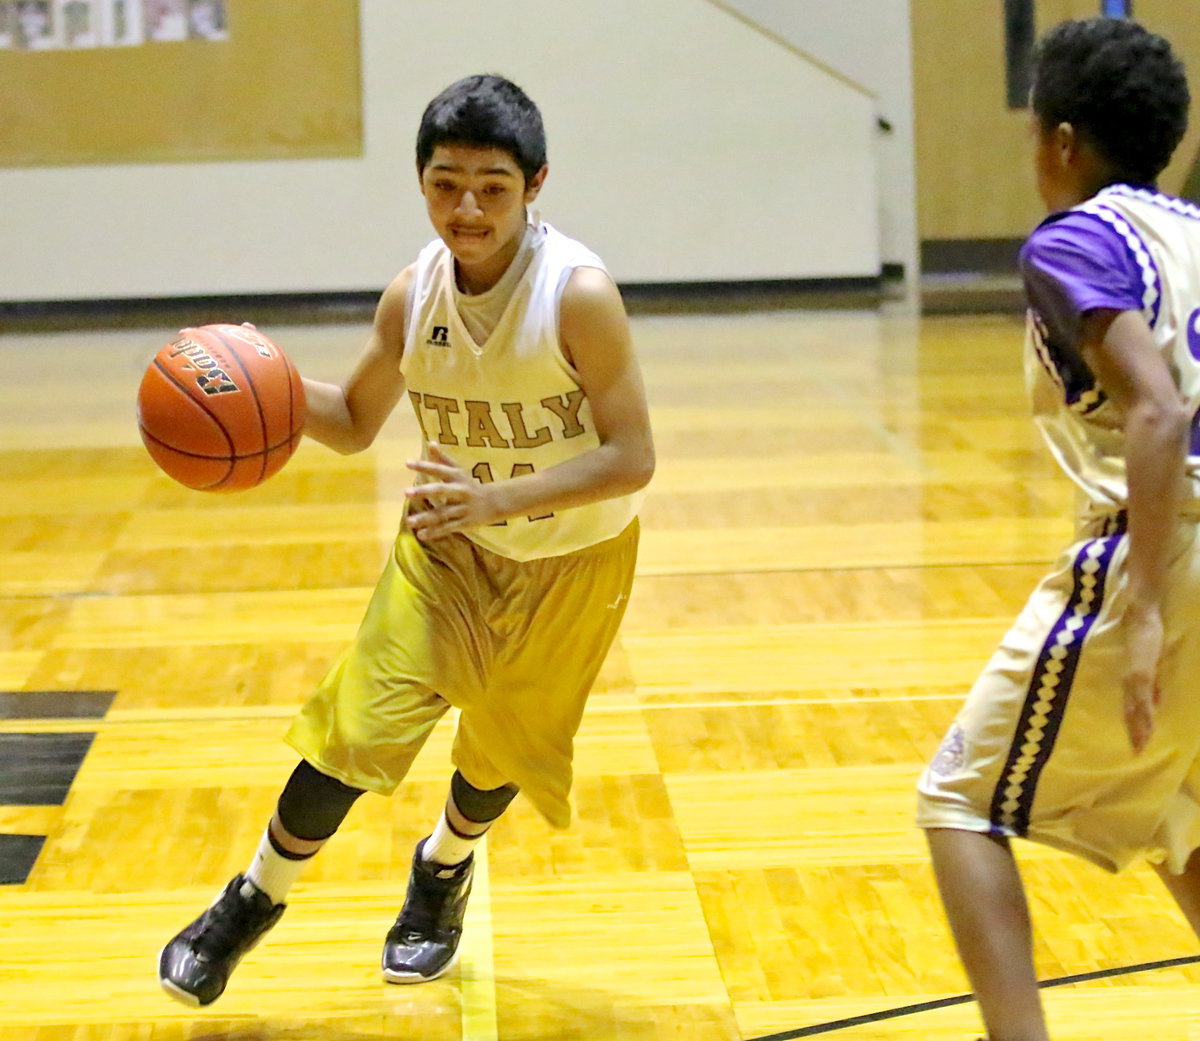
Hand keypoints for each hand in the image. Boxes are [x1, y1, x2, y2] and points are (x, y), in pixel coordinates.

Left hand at [404, 442, 499, 540]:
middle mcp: (460, 491)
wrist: (496, 502)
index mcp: (457, 477)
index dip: (424, 466)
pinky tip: (421, 535)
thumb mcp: (459, 471)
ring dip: (426, 518)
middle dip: (424, 491)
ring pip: (443, 513)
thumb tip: (430, 443)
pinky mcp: (465, 523)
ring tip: (408, 522)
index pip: (439, 469)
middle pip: (441, 491)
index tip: (407, 463)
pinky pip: (448, 528)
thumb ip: (443, 459)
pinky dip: (435, 532)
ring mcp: (463, 508)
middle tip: (406, 493)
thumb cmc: (471, 485)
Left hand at [1122, 601, 1163, 752]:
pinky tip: (1148, 725)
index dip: (1134, 726)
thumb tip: (1156, 703)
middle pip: (1131, 712)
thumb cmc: (1143, 633)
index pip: (1131, 708)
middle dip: (1135, 732)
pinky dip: (1145, 712)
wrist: (1140, 612)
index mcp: (1130, 679)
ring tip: (1141, 745)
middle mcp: (1129, 679)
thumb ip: (1152, 684)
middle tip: (1137, 753)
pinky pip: (1143, 696)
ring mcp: (1134, 676)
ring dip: (1140, 727)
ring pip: (1136, 708)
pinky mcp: (1140, 670)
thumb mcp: (1149, 663)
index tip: (1136, 744)